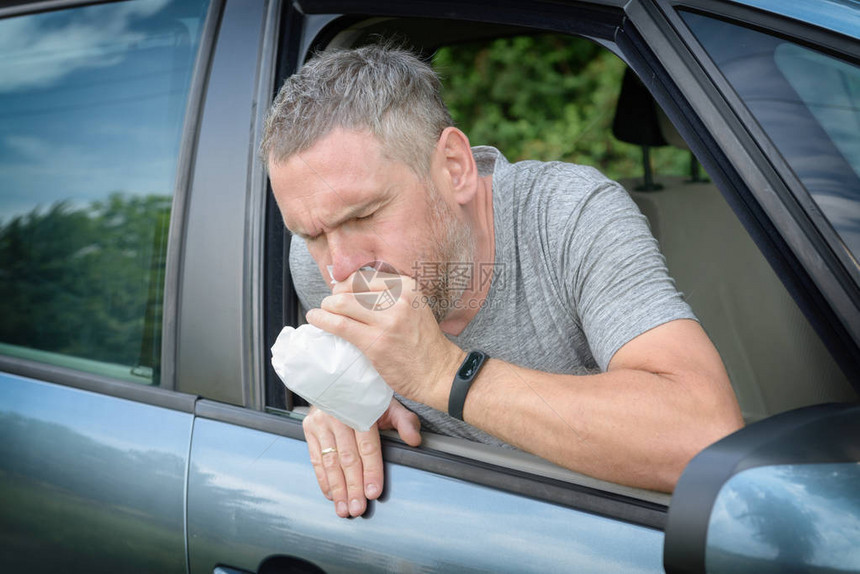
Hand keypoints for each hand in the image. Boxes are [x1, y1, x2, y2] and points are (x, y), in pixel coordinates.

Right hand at [302, 398, 420, 516]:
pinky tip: (331, 495)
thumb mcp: (390, 403)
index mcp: (361, 409)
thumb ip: (405, 422)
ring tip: (344, 509)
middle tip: (357, 509)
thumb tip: (415, 441)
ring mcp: (321, 422)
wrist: (339, 378)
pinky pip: (316, 458)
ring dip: (337, 488)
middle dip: (353, 486)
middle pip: (347, 458)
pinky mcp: (309, 428)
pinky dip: (323, 479)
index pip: (367, 447)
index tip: (374, 493)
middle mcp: (339, 415)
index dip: (371, 471)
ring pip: (330, 461)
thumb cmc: (369, 395)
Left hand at [306, 270, 464, 409]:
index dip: (347, 284)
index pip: (365, 276)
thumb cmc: (425, 344)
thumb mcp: (414, 308)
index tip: (340, 293)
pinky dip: (322, 320)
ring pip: (341, 303)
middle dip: (334, 296)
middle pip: (351, 288)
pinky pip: (339, 325)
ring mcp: (387, 321)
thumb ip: (392, 297)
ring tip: (321, 313)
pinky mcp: (375, 342)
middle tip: (329, 306)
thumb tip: (355, 292)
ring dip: (325, 308)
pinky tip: (315, 319)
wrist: (440, 373)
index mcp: (408, 287)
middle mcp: (398, 299)